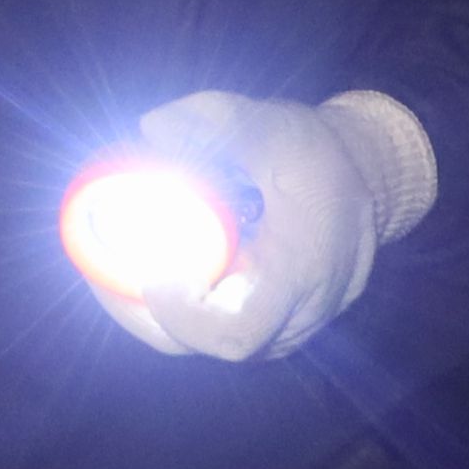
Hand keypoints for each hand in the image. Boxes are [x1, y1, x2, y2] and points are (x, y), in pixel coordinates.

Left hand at [82, 89, 437, 361]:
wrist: (366, 181)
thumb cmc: (317, 154)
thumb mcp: (273, 126)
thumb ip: (215, 122)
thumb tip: (150, 130)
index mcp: (302, 271)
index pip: (238, 331)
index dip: (184, 315)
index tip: (152, 272)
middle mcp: (300, 313)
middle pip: (210, 346)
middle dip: (146, 313)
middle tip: (102, 269)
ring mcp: (290, 327)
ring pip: (212, 346)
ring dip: (157, 313)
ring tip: (116, 268)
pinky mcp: (277, 326)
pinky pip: (220, 334)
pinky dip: (179, 310)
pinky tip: (149, 271)